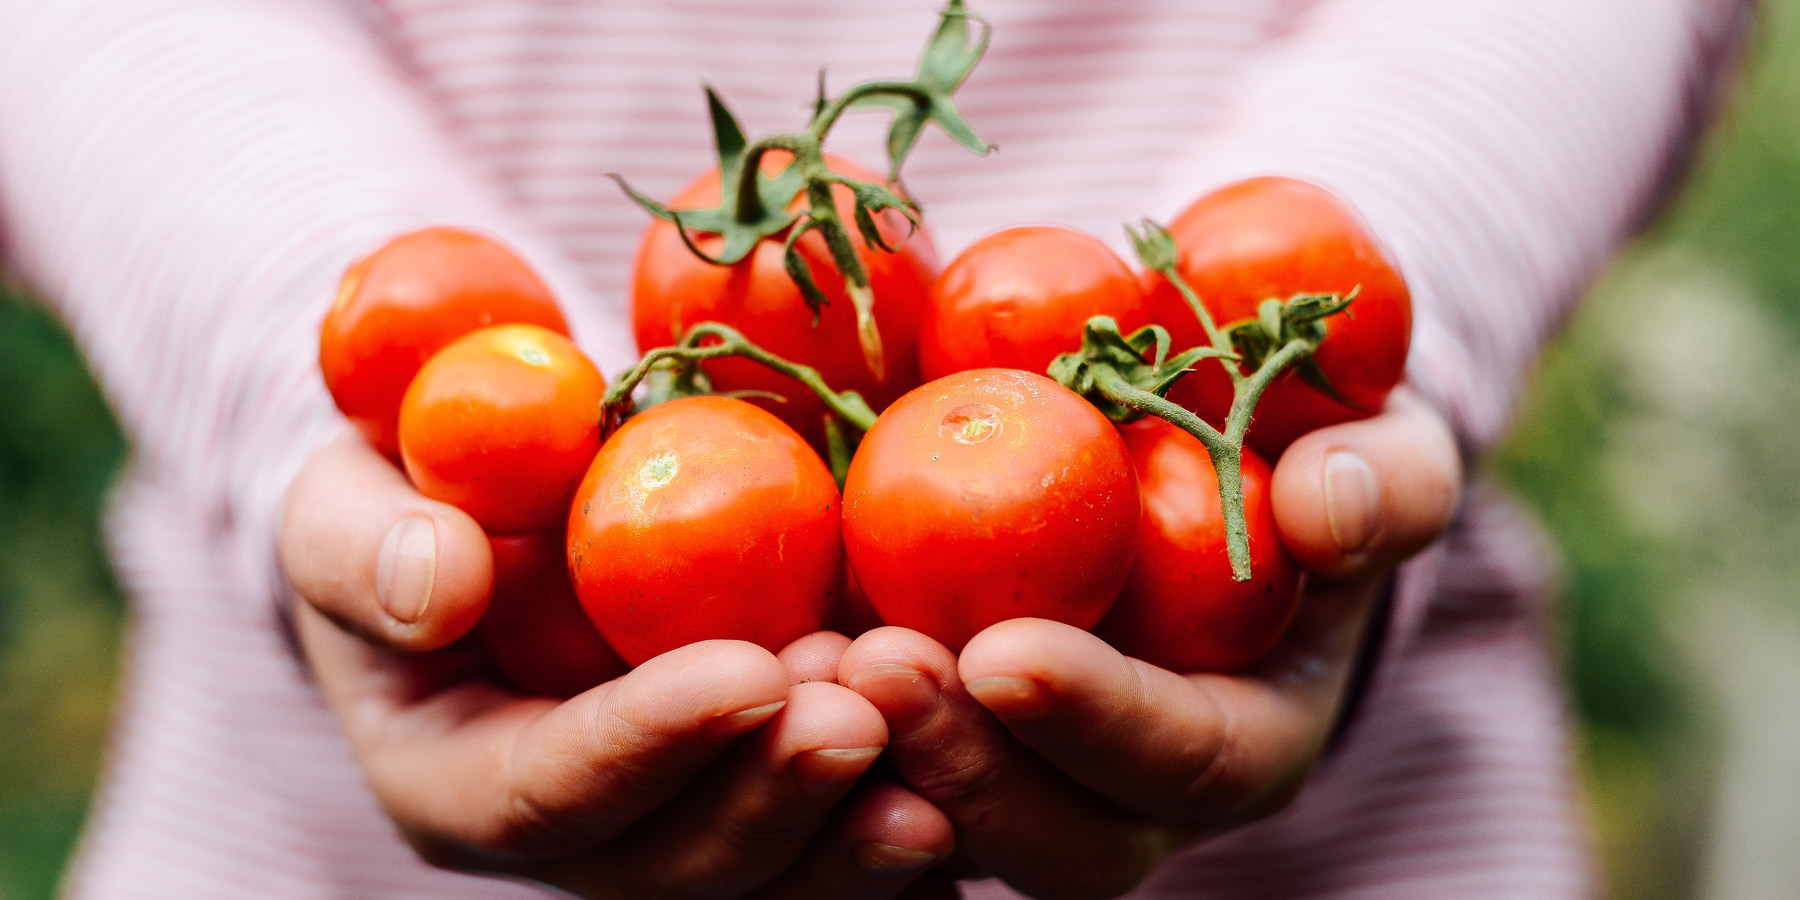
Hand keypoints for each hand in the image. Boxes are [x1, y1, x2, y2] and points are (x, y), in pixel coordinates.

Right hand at [281, 436, 955, 897]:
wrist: (479, 514)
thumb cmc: (399, 496)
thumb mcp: (342, 498)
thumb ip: (362, 545)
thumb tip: (438, 585)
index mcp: (458, 779)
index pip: (550, 791)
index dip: (647, 745)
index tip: (746, 676)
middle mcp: (578, 834)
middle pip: (678, 861)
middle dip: (777, 798)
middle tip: (868, 710)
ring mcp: (673, 825)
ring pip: (774, 874)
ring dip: (858, 826)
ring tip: (943, 757)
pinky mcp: (756, 795)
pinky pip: (837, 837)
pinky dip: (910, 809)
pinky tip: (981, 773)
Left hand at [836, 391, 1459, 898]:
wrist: (1217, 465)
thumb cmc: (1310, 458)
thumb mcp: (1381, 453)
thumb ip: (1386, 483)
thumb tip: (1328, 504)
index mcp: (1247, 741)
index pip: (1181, 765)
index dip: (1098, 723)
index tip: (1005, 655)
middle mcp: (1133, 793)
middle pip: (1050, 838)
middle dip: (960, 765)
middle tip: (870, 665)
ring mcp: (1033, 776)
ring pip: (945, 825)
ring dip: (870, 759)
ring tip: (795, 663)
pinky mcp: (950, 735)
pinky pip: (879, 767)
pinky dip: (816, 727)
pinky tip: (757, 652)